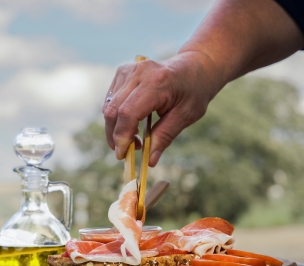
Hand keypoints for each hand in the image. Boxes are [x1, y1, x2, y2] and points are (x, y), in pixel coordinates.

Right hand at [102, 52, 221, 165]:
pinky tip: (131, 124)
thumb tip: (149, 161)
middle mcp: (138, 72)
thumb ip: (164, 137)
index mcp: (157, 82)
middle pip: (114, 110)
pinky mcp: (122, 72)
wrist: (194, 67)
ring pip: (109, 107)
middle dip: (116, 136)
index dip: (122, 136)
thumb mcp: (186, 116)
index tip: (122, 155)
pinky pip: (111, 100)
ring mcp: (128, 70)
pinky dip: (116, 117)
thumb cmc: (193, 91)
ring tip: (134, 138)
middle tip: (127, 152)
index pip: (128, 112)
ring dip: (116, 128)